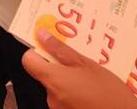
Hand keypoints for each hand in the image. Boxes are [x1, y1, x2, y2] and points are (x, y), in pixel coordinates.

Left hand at [22, 29, 136, 108]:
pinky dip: (74, 93)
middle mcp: (51, 96)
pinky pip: (65, 99)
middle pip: (44, 74)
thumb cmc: (109, 92)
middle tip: (77, 61)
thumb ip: (61, 50)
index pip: (28, 61)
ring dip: (68, 80)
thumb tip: (42, 35)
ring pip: (56, 87)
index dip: (35, 51)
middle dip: (58, 66)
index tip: (48, 46)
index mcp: (52, 79)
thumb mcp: (86, 64)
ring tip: (89, 79)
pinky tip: (90, 92)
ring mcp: (58, 108)